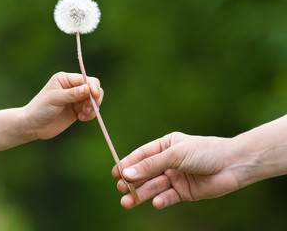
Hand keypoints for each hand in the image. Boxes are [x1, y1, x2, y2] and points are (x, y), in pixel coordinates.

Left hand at [23, 72, 102, 138]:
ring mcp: (76, 99)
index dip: (92, 87)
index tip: (94, 96)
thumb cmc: (40, 109)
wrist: (33, 126)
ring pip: (95, 99)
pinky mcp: (78, 110)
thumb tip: (87, 88)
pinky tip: (81, 118)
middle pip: (94, 88)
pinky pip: (92, 110)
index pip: (86, 79)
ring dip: (93, 107)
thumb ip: (72, 94)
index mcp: (65, 79)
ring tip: (83, 114)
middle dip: (94, 98)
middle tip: (87, 108)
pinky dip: (90, 114)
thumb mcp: (55, 99)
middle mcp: (72, 87)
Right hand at [112, 132, 240, 208]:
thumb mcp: (174, 155)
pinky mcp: (184, 192)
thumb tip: (127, 173)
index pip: (141, 155)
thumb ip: (150, 165)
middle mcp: (168, 162)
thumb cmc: (204, 152)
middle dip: (133, 182)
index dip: (127, 164)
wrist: (232, 165)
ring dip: (142, 194)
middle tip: (122, 189)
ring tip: (127, 202)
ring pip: (154, 186)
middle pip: (145, 173)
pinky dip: (161, 200)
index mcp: (165, 146)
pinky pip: (168, 197)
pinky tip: (156, 202)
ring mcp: (175, 177)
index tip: (115, 173)